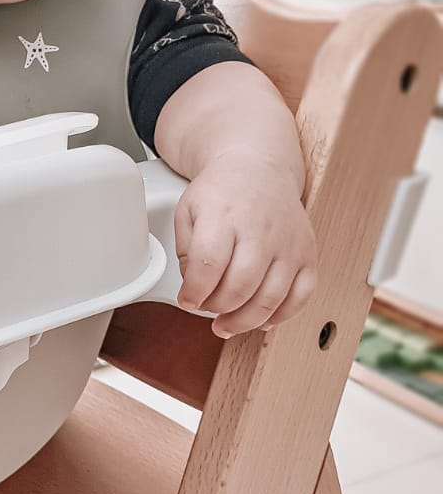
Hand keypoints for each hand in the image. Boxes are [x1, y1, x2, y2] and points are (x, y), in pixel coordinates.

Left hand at [174, 153, 316, 337]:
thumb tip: (194, 287)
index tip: (187, 300)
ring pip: (270, 297)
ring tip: (225, 325)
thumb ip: (185, 250)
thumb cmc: (222, 192)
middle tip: (206, 308)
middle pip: (240, 285)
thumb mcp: (187, 210)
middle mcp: (260, 228)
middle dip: (217, 307)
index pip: (209, 263)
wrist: (259, 168)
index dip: (194, 291)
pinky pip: (301, 296)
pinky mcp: (307, 253)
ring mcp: (288, 242)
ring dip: (244, 321)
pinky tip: (260, 318)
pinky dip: (280, 316)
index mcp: (223, 214)